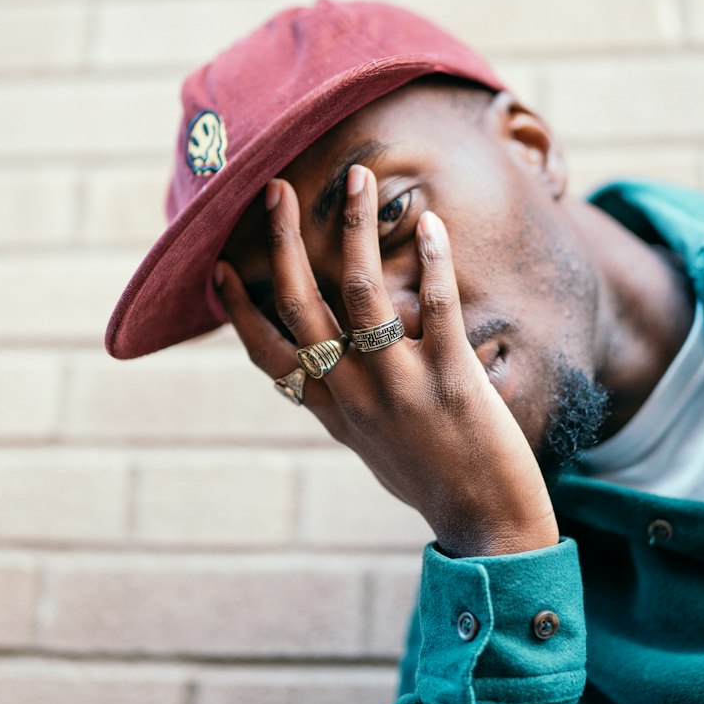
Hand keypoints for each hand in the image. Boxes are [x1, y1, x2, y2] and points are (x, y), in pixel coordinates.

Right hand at [214, 165, 558, 557]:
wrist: (486, 527)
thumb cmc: (430, 481)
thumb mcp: (370, 446)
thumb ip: (345, 404)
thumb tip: (327, 374)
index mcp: (331, 411)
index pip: (267, 352)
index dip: (238, 307)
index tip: (218, 266)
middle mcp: (354, 395)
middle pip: (302, 305)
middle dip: (283, 241)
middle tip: (273, 188)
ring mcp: (400, 386)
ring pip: (364, 292)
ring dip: (355, 228)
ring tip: (358, 177)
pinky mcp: (451, 380)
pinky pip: (436, 307)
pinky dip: (432, 259)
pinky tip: (429, 221)